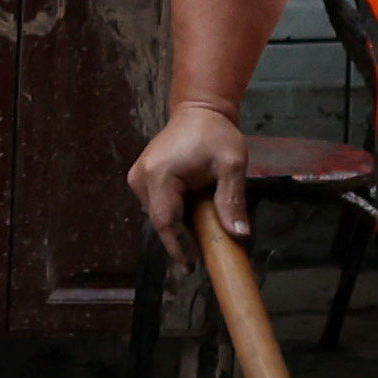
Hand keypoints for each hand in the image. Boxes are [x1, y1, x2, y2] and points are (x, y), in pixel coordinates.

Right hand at [127, 98, 256, 249]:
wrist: (199, 110)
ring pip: (158, 214)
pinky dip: (174, 212)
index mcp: (160, 174)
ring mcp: (138, 177)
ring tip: (202, 226)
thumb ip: (232, 200)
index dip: (178, 247)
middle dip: (183, 236)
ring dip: (179, 224)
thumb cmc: (216, 134)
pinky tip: (192, 211)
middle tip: (207, 247)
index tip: (192, 267)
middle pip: (161, 220)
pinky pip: (157, 205)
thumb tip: (239, 235)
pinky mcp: (141, 178)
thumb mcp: (232, 165)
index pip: (164, 221)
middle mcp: (141, 178)